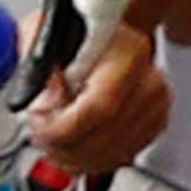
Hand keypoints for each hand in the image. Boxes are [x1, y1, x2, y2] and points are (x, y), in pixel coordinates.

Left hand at [30, 15, 169, 175]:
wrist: (104, 35)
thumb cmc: (75, 32)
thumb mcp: (41, 31)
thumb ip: (35, 61)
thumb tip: (36, 95)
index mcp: (128, 52)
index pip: (100, 106)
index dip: (61, 124)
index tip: (38, 118)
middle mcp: (149, 82)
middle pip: (101, 139)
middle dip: (57, 142)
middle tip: (37, 126)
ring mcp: (155, 106)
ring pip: (106, 156)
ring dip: (67, 153)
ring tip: (48, 133)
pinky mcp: (153, 125)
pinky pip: (114, 159)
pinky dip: (85, 158)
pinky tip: (69, 141)